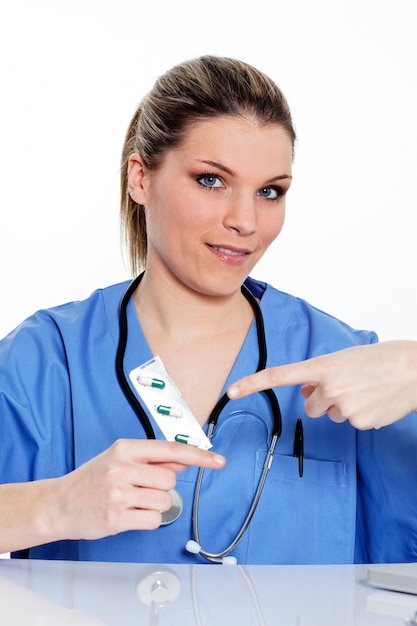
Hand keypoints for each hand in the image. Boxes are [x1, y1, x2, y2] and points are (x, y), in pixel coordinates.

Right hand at [46, 439, 224, 541]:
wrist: (59, 504)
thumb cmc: (91, 480)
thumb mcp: (119, 459)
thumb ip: (153, 459)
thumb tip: (185, 458)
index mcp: (125, 448)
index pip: (170, 449)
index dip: (198, 456)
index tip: (217, 460)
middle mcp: (122, 468)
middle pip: (170, 479)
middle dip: (160, 488)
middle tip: (139, 490)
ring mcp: (119, 493)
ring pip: (164, 501)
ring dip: (153, 506)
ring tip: (130, 502)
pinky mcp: (117, 517)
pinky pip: (153, 520)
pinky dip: (146, 520)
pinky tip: (127, 515)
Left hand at [227, 340, 416, 429]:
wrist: (413, 371)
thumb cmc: (381, 360)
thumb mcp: (344, 359)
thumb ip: (320, 374)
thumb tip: (306, 389)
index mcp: (322, 366)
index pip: (279, 376)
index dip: (253, 384)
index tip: (232, 391)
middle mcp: (329, 387)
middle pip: (309, 405)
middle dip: (321, 400)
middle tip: (346, 387)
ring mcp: (343, 406)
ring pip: (330, 414)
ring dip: (341, 406)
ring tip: (364, 391)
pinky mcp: (358, 422)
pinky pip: (349, 422)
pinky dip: (358, 414)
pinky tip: (373, 401)